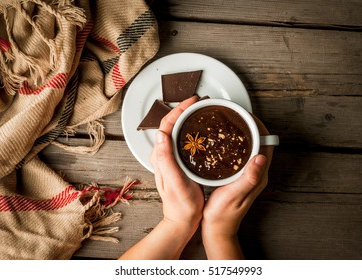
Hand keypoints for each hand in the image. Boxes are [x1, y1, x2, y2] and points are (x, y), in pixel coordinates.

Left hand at [150, 96, 203, 232]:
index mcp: (160, 156)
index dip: (179, 109)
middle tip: (200, 102)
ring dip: (187, 118)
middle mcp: (163, 154)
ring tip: (201, 111)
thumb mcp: (175, 181)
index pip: (166, 124)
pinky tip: (201, 130)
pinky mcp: (178, 162)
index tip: (193, 100)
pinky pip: (182, 139)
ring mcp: (170, 158)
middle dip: (184, 109)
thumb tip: (161, 134)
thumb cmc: (180, 204)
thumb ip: (166, 158)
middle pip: (171, 124)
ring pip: (177, 130)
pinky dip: (191, 129)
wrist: (182, 219)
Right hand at [201, 116, 273, 258]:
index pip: (266, 144)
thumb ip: (249, 177)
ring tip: (231, 122)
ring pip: (249, 147)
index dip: (259, 127)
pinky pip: (240, 154)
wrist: (217, 227)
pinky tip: (223, 141)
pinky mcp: (238, 176)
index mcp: (258, 175)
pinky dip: (234, 143)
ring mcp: (247, 174)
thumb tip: (261, 157)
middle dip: (251, 126)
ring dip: (243, 133)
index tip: (248, 115)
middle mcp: (256, 173)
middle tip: (237, 114)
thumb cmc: (224, 214)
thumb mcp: (235, 194)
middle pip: (259, 142)